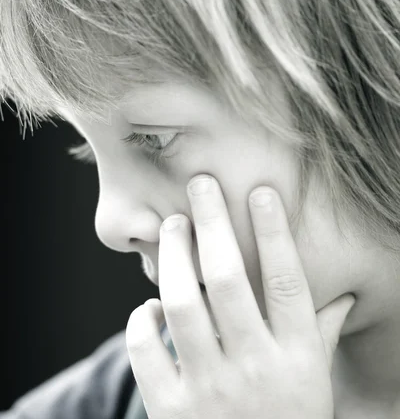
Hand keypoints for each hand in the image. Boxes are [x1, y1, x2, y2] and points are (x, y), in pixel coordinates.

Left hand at [125, 174, 354, 418]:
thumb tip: (343, 291)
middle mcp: (254, 370)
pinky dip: (143, 318)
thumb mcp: (316, 384)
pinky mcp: (169, 411)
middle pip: (229, 278)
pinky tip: (150, 304)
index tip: (260, 190)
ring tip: (173, 225)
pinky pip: (147, 348)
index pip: (287, 281)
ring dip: (174, 256)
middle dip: (213, 222)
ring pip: (182, 303)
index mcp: (297, 359)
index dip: (274, 231)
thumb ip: (323, 334)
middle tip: (200, 184)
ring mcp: (209, 391)